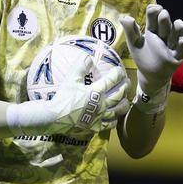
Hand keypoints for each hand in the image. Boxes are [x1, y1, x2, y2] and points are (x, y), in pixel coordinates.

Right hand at [8, 54, 130, 135]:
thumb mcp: (70, 79)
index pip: (111, 80)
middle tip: (128, 82)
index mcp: (95, 92)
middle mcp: (101, 105)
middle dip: (125, 87)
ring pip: (117, 111)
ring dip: (123, 104)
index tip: (120, 70)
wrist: (54, 118)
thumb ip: (80, 66)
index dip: (117, 74)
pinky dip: (114, 120)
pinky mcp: (95, 127)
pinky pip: (109, 124)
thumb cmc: (63, 97)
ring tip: (126, 100)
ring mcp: (99, 117)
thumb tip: (88, 56)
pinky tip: (114, 118)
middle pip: (118, 95)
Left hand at [120, 4, 182, 93]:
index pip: (155, 13)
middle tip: (162, 20)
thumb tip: (124, 17)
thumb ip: (130, 31)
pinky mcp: (179, 54)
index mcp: (152, 29)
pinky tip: (179, 41)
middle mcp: (163, 32)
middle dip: (164, 18)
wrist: (151, 76)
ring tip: (174, 30)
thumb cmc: (143, 57)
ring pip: (179, 28)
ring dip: (177, 27)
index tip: (153, 11)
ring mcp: (172, 42)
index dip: (155, 10)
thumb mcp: (134, 45)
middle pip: (166, 19)